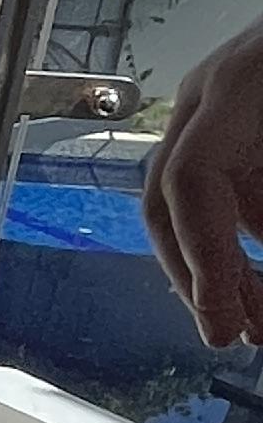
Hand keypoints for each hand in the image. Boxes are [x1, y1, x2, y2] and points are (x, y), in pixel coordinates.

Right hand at [142, 15, 262, 348]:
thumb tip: (257, 295)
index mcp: (235, 89)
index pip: (187, 184)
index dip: (203, 259)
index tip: (225, 317)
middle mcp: (209, 96)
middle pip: (168, 200)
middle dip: (195, 276)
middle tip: (229, 333)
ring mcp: (216, 103)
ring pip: (188, 201)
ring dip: (214, 266)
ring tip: (249, 320)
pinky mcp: (234, 117)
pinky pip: (220, 186)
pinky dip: (233, 237)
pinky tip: (254, 276)